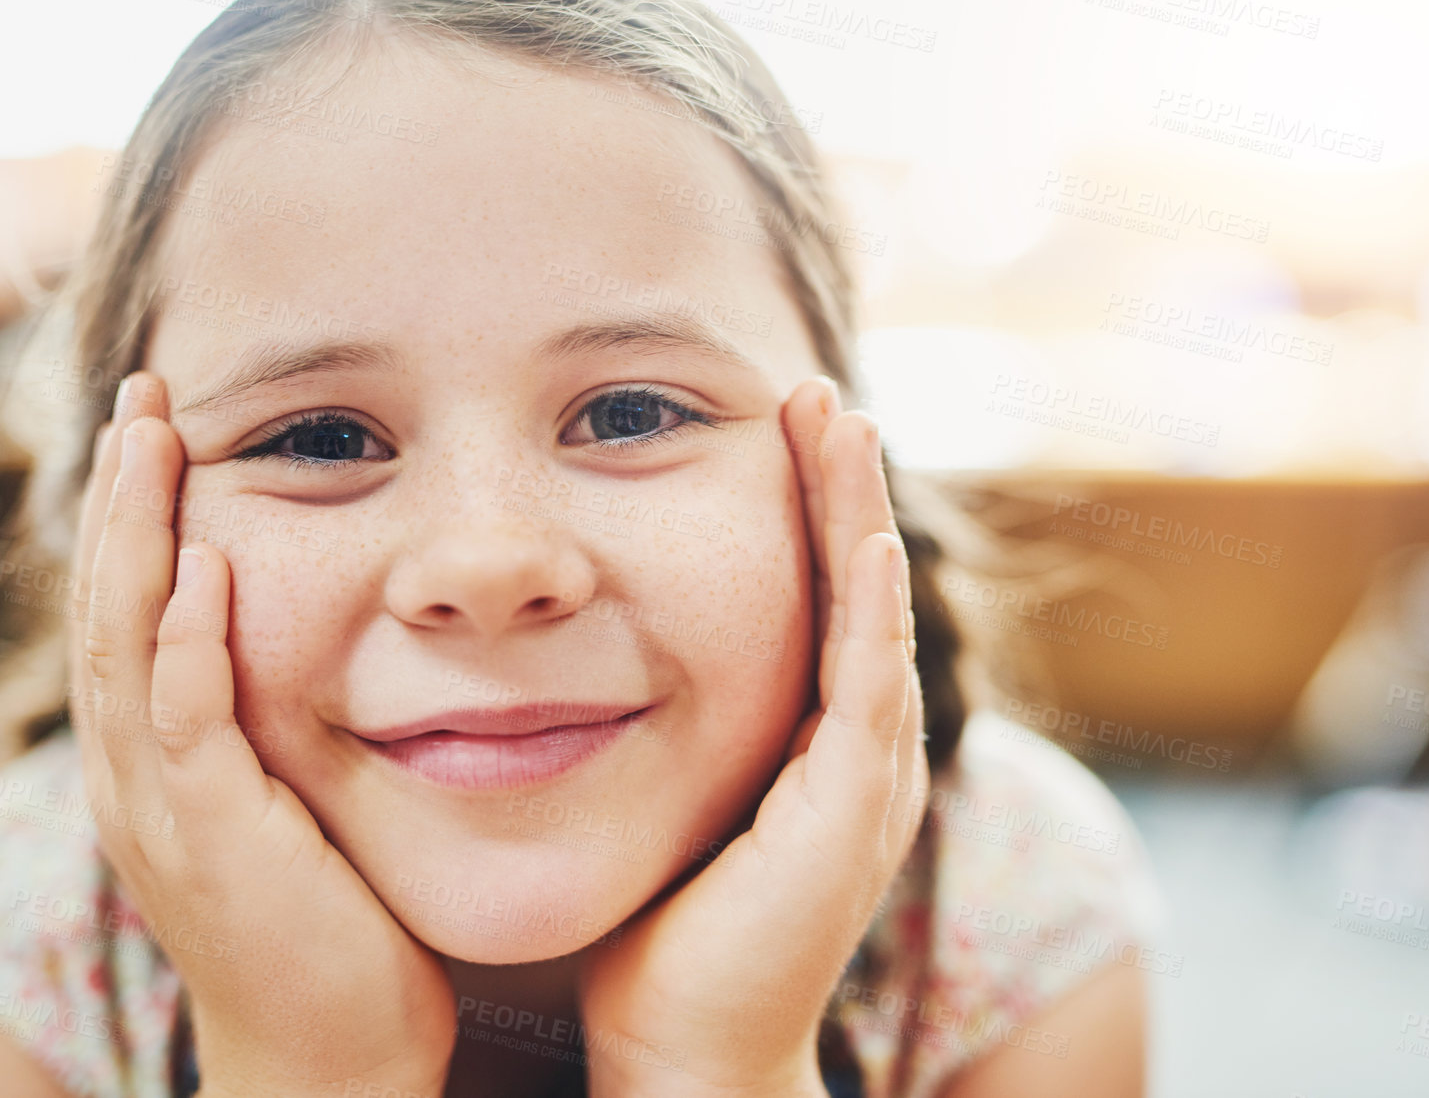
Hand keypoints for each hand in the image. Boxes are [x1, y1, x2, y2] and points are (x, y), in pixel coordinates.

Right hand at [68, 372, 456, 1096]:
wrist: (330, 1057)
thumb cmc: (330, 923)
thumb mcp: (292, 799)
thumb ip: (280, 717)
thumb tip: (319, 631)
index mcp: (153, 760)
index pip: (128, 612)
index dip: (134, 516)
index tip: (160, 427)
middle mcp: (135, 776)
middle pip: (107, 607)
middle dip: (121, 496)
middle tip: (144, 394)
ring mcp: (161, 810)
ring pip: (126, 645)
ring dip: (137, 536)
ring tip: (153, 436)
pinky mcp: (213, 842)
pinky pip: (188, 723)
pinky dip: (189, 641)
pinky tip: (206, 566)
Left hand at [576, 378, 929, 1096]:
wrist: (683, 1047)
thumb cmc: (656, 934)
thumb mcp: (653, 796)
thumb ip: (638, 728)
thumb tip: (556, 663)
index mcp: (808, 745)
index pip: (813, 598)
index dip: (803, 510)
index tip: (773, 426)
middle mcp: (852, 751)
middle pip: (855, 588)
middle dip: (839, 488)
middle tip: (814, 395)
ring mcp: (863, 780)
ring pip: (871, 616)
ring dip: (859, 518)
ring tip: (840, 424)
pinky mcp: (851, 812)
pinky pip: (868, 689)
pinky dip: (867, 609)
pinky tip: (862, 539)